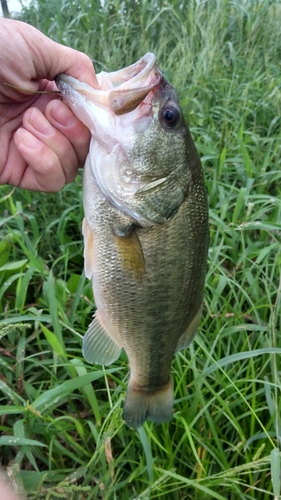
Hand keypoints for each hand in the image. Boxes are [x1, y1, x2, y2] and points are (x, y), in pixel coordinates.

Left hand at [0, 19, 96, 190]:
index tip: (81, 104)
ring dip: (56, 143)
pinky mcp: (17, 170)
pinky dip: (44, 162)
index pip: (89, 120)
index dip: (92, 118)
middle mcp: (45, 125)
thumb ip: (75, 68)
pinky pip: (51, 181)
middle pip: (85, 147)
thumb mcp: (36, 47)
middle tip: (50, 109)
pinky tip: (22, 140)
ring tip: (27, 121)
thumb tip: (99, 95)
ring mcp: (32, 150)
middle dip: (75, 130)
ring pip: (72, 167)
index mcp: (51, 96)